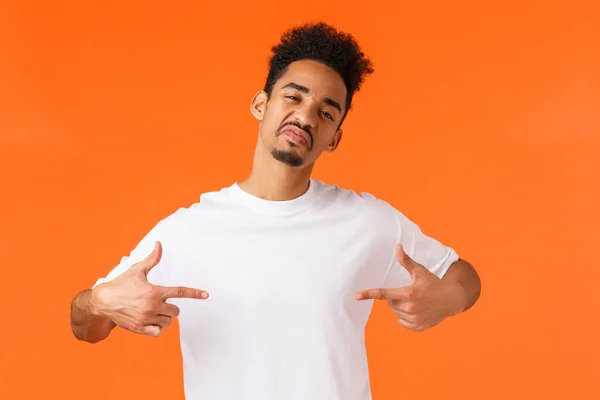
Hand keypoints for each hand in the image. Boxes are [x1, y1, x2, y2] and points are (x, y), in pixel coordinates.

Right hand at [91, 241, 208, 336]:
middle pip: (176, 311)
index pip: (180, 292)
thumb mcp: (137, 270)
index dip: (195, 293)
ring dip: (164, 318)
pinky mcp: (140, 328)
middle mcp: (152, 306)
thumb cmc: (122, 284)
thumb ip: (152, 259)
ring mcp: (146, 318)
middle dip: (171, 307)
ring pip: (168, 322)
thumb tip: (159, 244)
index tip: (206, 295)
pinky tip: (150, 321)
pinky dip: (157, 328)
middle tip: (159, 303)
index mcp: (154, 291)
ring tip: (152, 311)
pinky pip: (158, 332)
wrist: (103, 301)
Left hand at [355, 244, 464, 331]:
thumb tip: (397, 246)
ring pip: (395, 313)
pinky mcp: (418, 327)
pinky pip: (402, 323)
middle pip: (390, 303)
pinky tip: (417, 311)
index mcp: (409, 293)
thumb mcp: (420, 271)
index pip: (384, 293)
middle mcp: (410, 308)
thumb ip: (405, 261)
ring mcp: (414, 319)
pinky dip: (406, 318)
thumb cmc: (433, 283)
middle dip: (396, 298)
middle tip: (409, 293)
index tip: (356, 296)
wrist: (451, 299)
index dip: (368, 294)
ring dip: (401, 308)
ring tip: (415, 302)